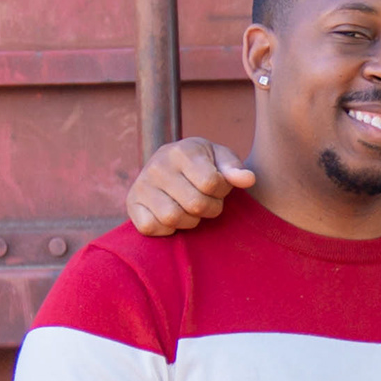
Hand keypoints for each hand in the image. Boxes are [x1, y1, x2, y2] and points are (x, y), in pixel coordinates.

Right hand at [124, 136, 254, 236]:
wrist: (173, 166)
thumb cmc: (204, 164)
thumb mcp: (222, 159)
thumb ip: (235, 169)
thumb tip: (249, 179)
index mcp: (182, 151)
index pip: (211, 183)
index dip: (221, 191)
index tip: (218, 186)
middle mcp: (157, 165)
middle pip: (195, 204)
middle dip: (209, 208)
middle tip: (206, 200)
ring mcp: (141, 185)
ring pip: (173, 218)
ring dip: (190, 220)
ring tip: (191, 208)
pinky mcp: (131, 204)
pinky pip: (151, 227)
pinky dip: (166, 229)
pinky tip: (172, 215)